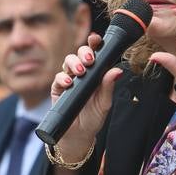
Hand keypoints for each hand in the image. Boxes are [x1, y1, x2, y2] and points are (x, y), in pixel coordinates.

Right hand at [50, 31, 119, 173]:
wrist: (79, 135)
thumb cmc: (93, 118)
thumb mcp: (104, 103)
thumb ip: (108, 86)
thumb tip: (117, 70)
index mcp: (96, 73)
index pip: (95, 54)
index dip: (95, 44)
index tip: (96, 39)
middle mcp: (82, 74)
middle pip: (80, 54)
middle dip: (84, 52)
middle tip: (90, 60)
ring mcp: (69, 80)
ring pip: (68, 62)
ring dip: (74, 63)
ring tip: (80, 71)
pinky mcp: (58, 89)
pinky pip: (58, 78)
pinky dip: (63, 78)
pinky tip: (69, 83)